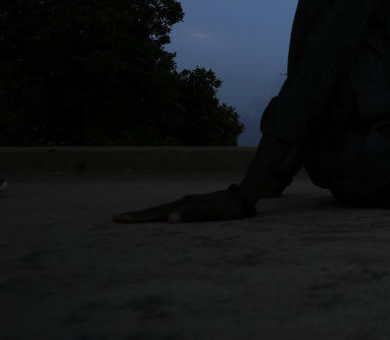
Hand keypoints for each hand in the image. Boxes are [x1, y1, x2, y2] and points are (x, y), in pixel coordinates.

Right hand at [113, 186, 254, 222]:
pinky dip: (159, 214)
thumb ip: (192, 216)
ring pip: (162, 209)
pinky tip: (159, 217)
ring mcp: (188, 202)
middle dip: (137, 215)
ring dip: (147, 214)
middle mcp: (183, 202)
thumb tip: (169, 219)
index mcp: (184, 205)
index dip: (138, 217)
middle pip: (156, 209)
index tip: (119, 219)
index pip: (156, 212)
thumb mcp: (212, 214)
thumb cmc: (230, 209)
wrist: (245, 197)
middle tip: (116, 218)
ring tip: (131, 218)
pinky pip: (171, 210)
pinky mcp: (194, 204)